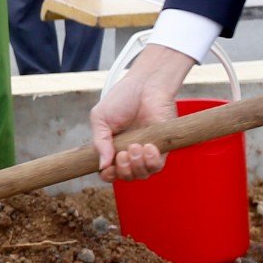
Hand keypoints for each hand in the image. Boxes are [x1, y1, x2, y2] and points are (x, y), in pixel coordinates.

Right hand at [88, 42, 192, 180]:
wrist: (145, 85)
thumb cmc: (122, 98)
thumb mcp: (100, 118)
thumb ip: (99, 142)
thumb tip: (102, 165)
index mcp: (113, 147)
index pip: (110, 172)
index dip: (108, 174)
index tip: (108, 166)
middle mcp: (130, 152)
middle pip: (126, 177)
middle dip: (123, 170)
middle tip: (123, 153)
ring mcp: (146, 152)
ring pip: (142, 174)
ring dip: (137, 166)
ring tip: (136, 147)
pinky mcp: (163, 148)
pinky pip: (158, 166)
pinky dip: (152, 161)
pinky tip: (148, 147)